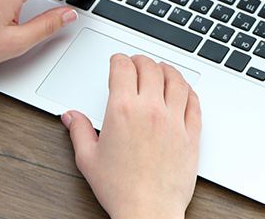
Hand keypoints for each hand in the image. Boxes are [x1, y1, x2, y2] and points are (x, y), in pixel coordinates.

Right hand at [64, 54, 201, 218]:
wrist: (148, 211)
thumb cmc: (120, 189)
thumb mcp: (88, 159)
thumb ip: (79, 131)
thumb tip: (71, 116)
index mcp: (123, 110)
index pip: (123, 68)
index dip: (119, 60)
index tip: (118, 61)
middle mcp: (151, 109)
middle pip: (150, 68)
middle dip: (141, 60)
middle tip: (137, 63)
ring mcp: (174, 119)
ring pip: (176, 79)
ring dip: (167, 69)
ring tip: (161, 69)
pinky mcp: (192, 133)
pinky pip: (194, 101)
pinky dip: (188, 90)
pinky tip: (183, 90)